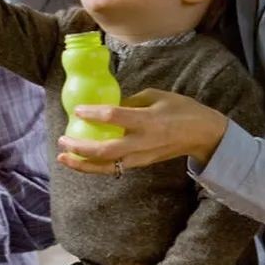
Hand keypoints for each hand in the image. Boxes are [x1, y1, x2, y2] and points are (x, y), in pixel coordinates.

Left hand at [57, 88, 228, 171]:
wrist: (202, 134)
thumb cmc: (181, 109)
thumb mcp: (156, 96)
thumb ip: (130, 102)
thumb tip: (106, 106)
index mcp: (148, 120)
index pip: (115, 117)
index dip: (93, 113)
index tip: (77, 109)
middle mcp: (143, 142)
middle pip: (106, 150)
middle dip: (80, 147)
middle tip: (62, 139)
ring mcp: (142, 157)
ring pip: (107, 166)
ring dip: (83, 164)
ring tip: (63, 157)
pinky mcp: (141, 164)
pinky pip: (115, 168)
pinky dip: (95, 167)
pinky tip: (80, 161)